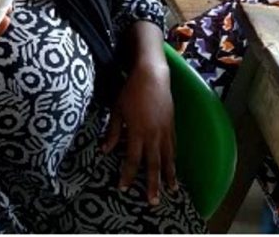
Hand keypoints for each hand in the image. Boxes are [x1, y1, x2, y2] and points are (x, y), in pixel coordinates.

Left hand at [102, 44, 176, 204]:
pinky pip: (173, 147)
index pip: (132, 160)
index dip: (128, 176)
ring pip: (168, 158)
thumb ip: (112, 132)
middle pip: (153, 165)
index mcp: (137, 133)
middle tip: (153, 202)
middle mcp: (153, 136)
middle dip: (152, 184)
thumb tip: (104, 150)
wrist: (152, 76)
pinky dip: (174, 159)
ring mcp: (165, 131)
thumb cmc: (130, 92)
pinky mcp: (172, 125)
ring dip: (169, 176)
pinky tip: (174, 167)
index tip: (122, 188)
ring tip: (171, 190)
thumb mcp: (116, 111)